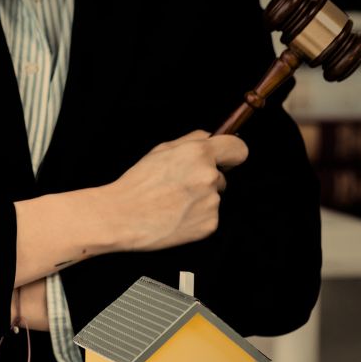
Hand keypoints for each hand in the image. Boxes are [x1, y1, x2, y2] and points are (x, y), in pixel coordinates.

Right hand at [101, 131, 247, 250]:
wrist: (122, 217)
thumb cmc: (137, 184)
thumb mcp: (161, 151)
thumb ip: (191, 140)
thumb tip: (211, 137)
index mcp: (199, 153)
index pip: (238, 149)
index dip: (232, 154)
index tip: (227, 160)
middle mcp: (209, 176)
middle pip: (222, 177)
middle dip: (206, 181)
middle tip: (179, 188)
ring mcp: (211, 202)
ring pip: (214, 198)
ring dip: (199, 200)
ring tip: (172, 204)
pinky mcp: (209, 224)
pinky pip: (209, 217)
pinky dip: (195, 218)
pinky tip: (175, 217)